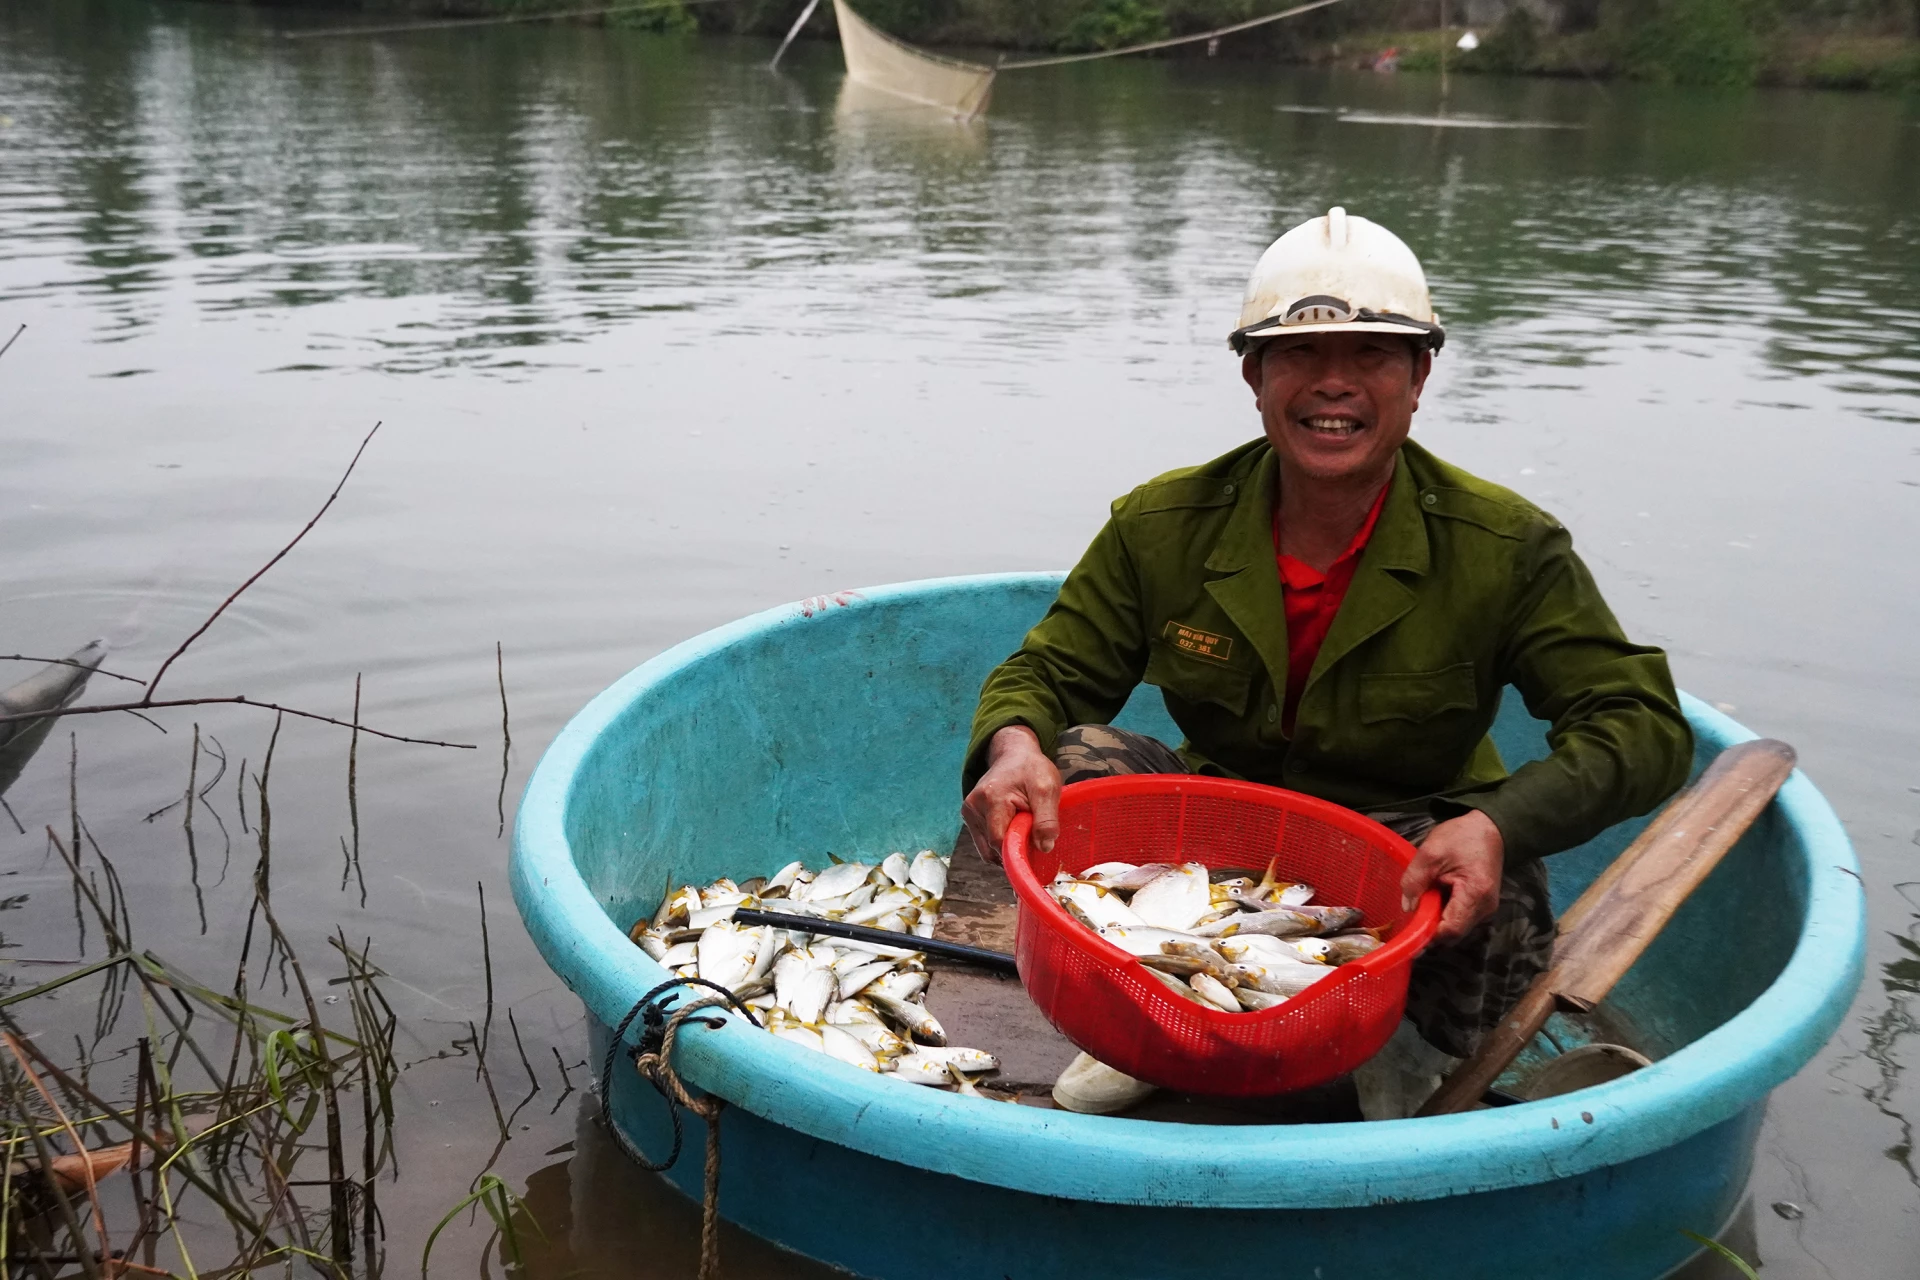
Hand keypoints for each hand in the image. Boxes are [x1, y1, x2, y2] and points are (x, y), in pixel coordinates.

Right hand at [961, 726, 1060, 865]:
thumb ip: (1047, 820)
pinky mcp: (969, 816)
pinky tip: (1013, 828)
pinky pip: (984, 841)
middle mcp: (973, 806)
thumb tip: (1044, 848)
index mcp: (991, 798)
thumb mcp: (1047, 790)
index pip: (999, 840)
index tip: (1036, 847)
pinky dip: (1000, 841)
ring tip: (1022, 828)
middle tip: (1032, 837)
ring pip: (987, 848)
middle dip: (1013, 848)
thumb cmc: (1032, 769)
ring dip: (1007, 846)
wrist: (1014, 754)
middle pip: (991, 847)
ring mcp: (968, 811)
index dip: (1018, 849)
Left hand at [1399, 809, 1505, 944]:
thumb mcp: (1430, 853)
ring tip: (1425, 899)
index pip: (1451, 929)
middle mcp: (1485, 909)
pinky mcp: (1482, 907)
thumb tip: (1407, 908)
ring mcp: (1486, 910)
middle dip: (1431, 926)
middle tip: (1413, 910)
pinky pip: (1460, 918)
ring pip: (1456, 927)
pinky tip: (1436, 897)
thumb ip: (1414, 880)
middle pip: (1454, 932)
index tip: (1409, 926)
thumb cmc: (1462, 837)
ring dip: (1437, 919)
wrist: (1489, 828)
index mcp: (1476, 895)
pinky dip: (1445, 912)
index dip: (1428, 933)